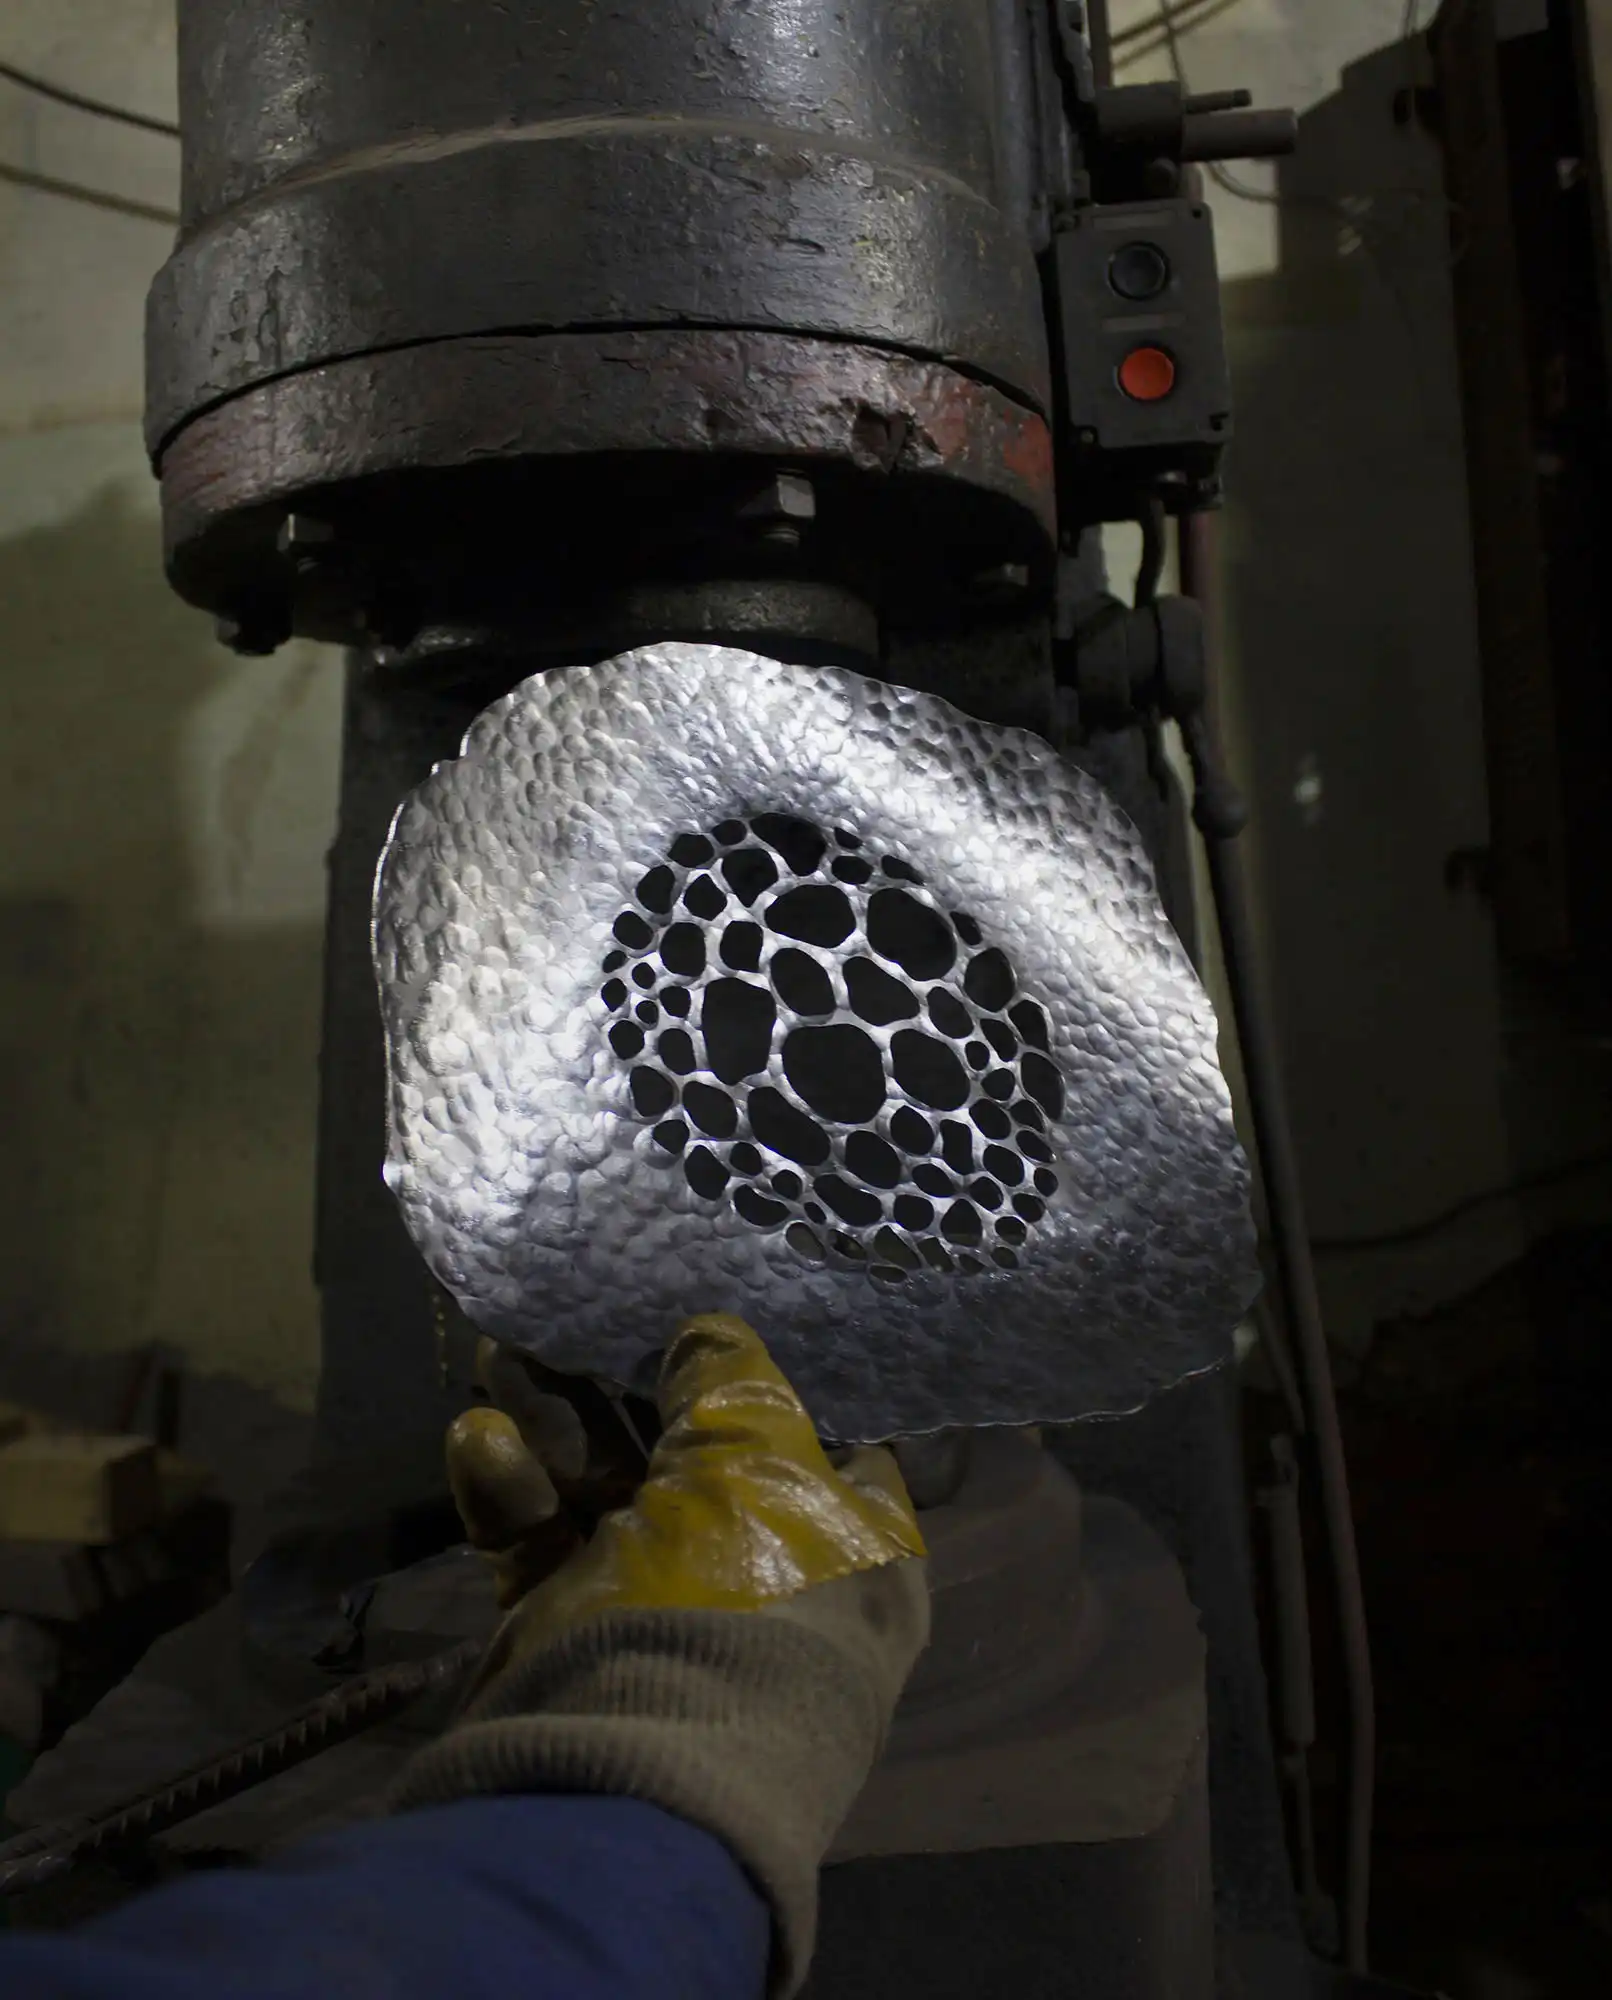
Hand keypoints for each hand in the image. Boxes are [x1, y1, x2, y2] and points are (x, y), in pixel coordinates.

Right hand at [396, 1314, 929, 1996]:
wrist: (620, 1778)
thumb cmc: (736, 1603)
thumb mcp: (753, 1471)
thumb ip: (735, 1389)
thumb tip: (715, 1335)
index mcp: (856, 1554)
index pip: (838, 1446)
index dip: (786, 1379)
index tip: (730, 1313)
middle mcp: (770, 1577)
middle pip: (702, 1454)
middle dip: (636, 1381)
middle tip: (583, 1310)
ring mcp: (666, 1607)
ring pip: (609, 1486)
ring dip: (556, 1418)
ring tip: (501, 1347)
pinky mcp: (574, 1631)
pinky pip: (543, 1542)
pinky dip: (511, 1492)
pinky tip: (478, 1439)